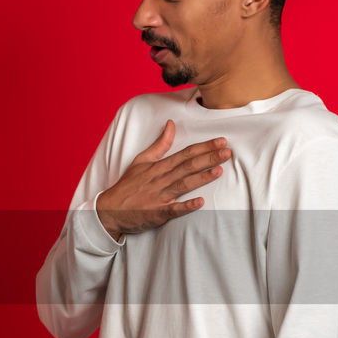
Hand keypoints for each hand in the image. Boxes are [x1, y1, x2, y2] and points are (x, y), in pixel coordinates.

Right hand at [95, 120, 230, 241]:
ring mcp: (159, 197)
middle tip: (227, 152)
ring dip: (201, 177)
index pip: (185, 154)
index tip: (221, 141)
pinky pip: (173, 210)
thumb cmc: (128, 186)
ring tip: (219, 170)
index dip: (204, 147)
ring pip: (183, 184)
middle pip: (187, 166)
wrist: (110, 209)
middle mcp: (161, 179)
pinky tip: (200, 203)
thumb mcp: (141, 161)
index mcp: (158, 167)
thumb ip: (159, 144)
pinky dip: (186, 206)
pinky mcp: (157, 213)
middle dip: (208, 158)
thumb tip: (171, 124)